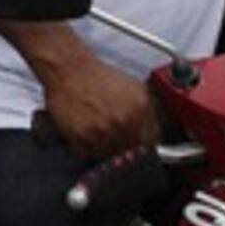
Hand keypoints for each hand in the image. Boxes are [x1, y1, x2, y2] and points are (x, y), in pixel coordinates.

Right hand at [42, 53, 159, 159]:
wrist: (70, 69)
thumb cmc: (98, 77)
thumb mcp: (133, 88)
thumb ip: (148, 113)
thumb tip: (154, 136)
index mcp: (139, 108)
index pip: (151, 144)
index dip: (145, 146)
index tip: (138, 145)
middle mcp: (122, 121)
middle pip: (129, 153)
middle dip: (123, 146)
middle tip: (113, 133)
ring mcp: (102, 130)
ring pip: (109, 156)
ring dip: (104, 148)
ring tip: (98, 129)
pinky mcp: (81, 136)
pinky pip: (88, 154)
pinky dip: (87, 147)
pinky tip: (86, 130)